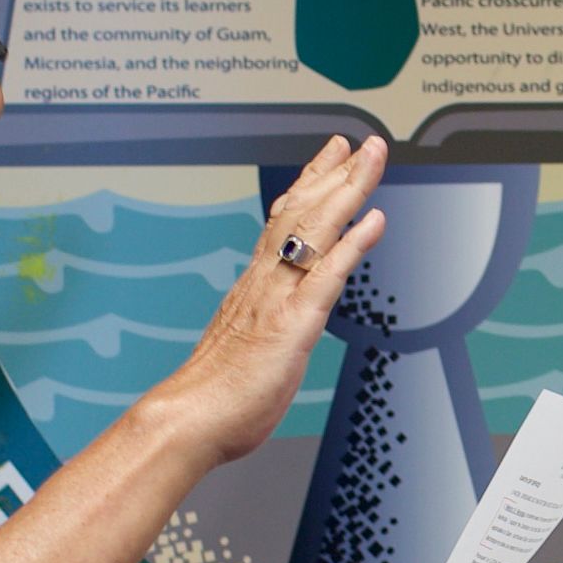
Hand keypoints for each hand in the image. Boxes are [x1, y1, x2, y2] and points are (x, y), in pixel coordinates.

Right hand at [147, 136, 390, 464]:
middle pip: (302, 212)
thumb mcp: (240, 350)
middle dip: (334, 172)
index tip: (329, 158)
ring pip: (315, 230)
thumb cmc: (213, 400)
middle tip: (361, 142)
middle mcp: (265, 282)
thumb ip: (258, 331)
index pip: (284, 223)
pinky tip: (374, 221)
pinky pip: (328, 276)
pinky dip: (353, 244)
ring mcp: (278, 299)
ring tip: (372, 157)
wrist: (188, 420)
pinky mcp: (292, 324)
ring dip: (348, 189)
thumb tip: (267, 333)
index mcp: (254, 288)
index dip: (309, 185)